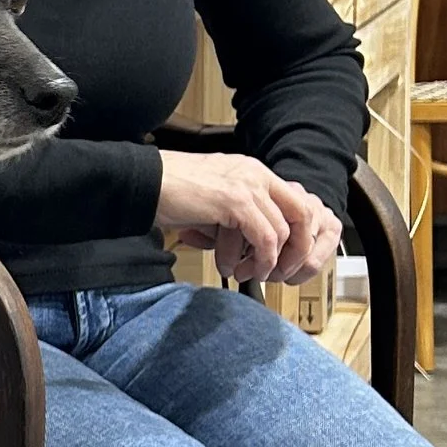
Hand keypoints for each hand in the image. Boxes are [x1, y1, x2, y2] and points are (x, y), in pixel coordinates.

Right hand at [153, 151, 342, 286]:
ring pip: (283, 233)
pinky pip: (265, 239)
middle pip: (301, 216)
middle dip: (295, 250)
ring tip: (250, 275)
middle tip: (278, 272)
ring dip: (269, 262)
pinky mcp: (236, 202)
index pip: (296, 203)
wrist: (144, 182)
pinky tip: (244, 270)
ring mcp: (248, 186)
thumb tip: (253, 244)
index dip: (296, 235)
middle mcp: (256, 175)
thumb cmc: (171, 192)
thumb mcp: (215, 198)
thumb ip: (238, 212)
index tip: (283, 258)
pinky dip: (260, 260)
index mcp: (253, 171)